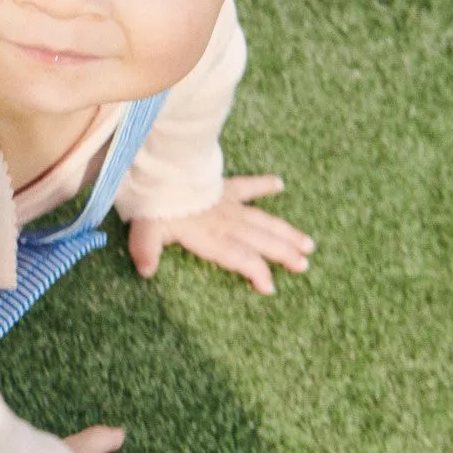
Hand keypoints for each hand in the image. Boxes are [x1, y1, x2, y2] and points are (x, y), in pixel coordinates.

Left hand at [127, 174, 314, 294]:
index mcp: (209, 235)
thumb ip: (146, 250)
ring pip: (262, 219)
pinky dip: (262, 184)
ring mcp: (227, 203)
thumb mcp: (145, 228)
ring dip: (285, 231)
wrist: (160, 166)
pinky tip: (279, 184)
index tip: (269, 286)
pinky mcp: (223, 186)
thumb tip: (145, 271)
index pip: (239, 256)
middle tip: (303, 265)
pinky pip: (247, 185)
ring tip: (308, 243)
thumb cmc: (153, 202)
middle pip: (260, 240)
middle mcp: (225, 221)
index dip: (255, 271)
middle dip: (283, 254)